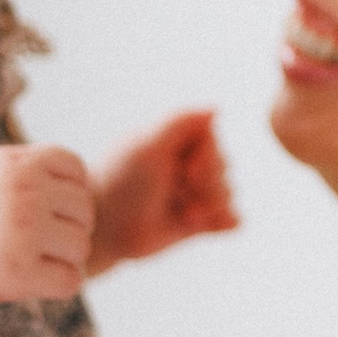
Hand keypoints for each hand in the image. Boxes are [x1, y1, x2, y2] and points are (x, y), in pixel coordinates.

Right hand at [0, 144, 95, 305]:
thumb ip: (28, 166)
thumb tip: (78, 177)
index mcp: (18, 164)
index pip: (76, 168)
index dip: (68, 189)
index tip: (46, 206)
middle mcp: (25, 194)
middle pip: (83, 207)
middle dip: (69, 224)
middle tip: (42, 239)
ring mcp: (24, 234)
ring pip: (80, 244)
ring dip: (66, 256)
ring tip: (39, 258)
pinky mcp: (20, 273)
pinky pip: (70, 279)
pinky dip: (61, 283)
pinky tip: (39, 279)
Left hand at [89, 111, 239, 271]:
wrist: (105, 228)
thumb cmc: (120, 181)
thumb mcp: (147, 145)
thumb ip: (181, 121)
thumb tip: (217, 108)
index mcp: (176, 141)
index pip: (213, 139)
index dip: (207, 156)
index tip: (185, 168)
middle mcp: (188, 164)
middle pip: (224, 167)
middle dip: (208, 183)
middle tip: (179, 191)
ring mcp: (194, 193)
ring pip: (228, 193)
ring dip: (211, 204)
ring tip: (185, 213)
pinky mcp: (199, 222)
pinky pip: (232, 219)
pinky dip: (227, 221)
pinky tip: (208, 223)